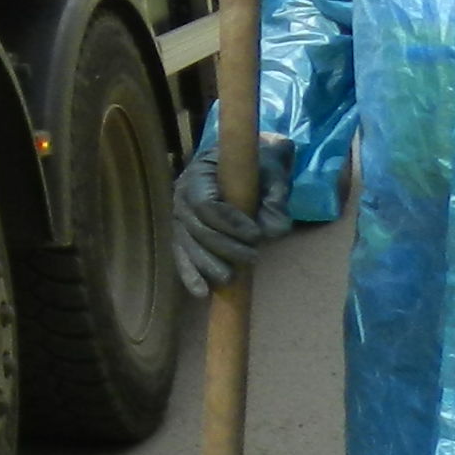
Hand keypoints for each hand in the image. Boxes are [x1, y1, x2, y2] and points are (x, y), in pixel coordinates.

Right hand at [172, 134, 293, 297]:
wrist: (247, 163)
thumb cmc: (260, 167)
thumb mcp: (275, 175)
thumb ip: (276, 200)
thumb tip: (272, 232)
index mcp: (200, 172)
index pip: (205, 203)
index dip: (228, 222)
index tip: (254, 235)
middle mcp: (181, 193)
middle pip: (195, 228)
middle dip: (223, 247)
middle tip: (253, 257)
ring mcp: (178, 215)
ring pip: (186, 244)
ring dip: (207, 264)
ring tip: (230, 278)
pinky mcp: (182, 233)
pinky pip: (181, 255)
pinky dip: (190, 274)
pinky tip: (201, 292)